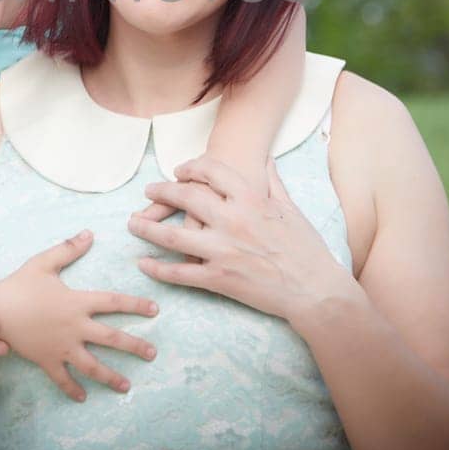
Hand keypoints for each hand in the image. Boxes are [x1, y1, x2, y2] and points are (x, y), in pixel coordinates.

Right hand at [0, 229, 158, 401]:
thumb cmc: (19, 284)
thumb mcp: (44, 262)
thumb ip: (68, 249)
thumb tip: (90, 233)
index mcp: (77, 302)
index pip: (114, 302)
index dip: (136, 305)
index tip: (155, 310)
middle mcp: (75, 326)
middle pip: (111, 338)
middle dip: (135, 346)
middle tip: (153, 354)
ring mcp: (62, 346)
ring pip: (92, 365)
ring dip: (110, 377)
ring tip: (126, 386)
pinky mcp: (47, 360)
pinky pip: (62, 379)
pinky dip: (72, 389)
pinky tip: (82, 398)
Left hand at [127, 157, 357, 321]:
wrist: (315, 290)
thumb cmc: (307, 249)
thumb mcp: (291, 209)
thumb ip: (273, 182)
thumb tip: (265, 159)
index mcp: (252, 199)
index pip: (211, 171)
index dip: (190, 167)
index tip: (179, 171)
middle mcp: (233, 221)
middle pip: (185, 197)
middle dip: (161, 192)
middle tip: (148, 191)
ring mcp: (223, 250)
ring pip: (172, 235)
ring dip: (146, 227)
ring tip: (133, 223)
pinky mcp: (219, 279)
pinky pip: (179, 272)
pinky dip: (157, 269)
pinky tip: (143, 263)